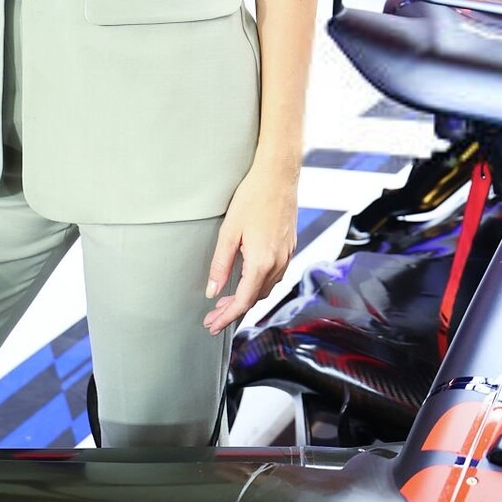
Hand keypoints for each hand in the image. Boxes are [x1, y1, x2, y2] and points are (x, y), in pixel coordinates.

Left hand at [203, 161, 298, 335]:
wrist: (279, 175)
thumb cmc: (253, 196)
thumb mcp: (229, 231)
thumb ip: (220, 264)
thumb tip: (212, 291)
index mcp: (262, 261)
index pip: (243, 301)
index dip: (226, 317)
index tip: (212, 326)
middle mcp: (278, 262)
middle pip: (256, 298)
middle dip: (234, 310)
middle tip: (214, 316)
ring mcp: (287, 255)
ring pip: (267, 288)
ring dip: (247, 298)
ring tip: (227, 301)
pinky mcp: (290, 246)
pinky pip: (275, 275)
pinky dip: (259, 285)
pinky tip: (248, 281)